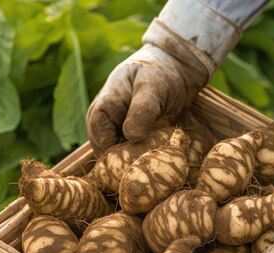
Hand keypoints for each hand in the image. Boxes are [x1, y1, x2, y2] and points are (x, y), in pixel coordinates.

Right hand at [86, 42, 208, 154]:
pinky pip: (132, 157)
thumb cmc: (159, 75)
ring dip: (138, 160)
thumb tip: (131, 136)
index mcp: (101, 111)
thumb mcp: (152, 87)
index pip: (102, 144)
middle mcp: (103, 126)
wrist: (172, 71)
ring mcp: (115, 134)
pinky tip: (159, 153)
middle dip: (131, 160)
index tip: (146, 156)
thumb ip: (142, 110)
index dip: (121, 155)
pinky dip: (145, 158)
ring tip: (159, 152)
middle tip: (156, 156)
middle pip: (109, 156)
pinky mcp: (129, 141)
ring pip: (121, 159)